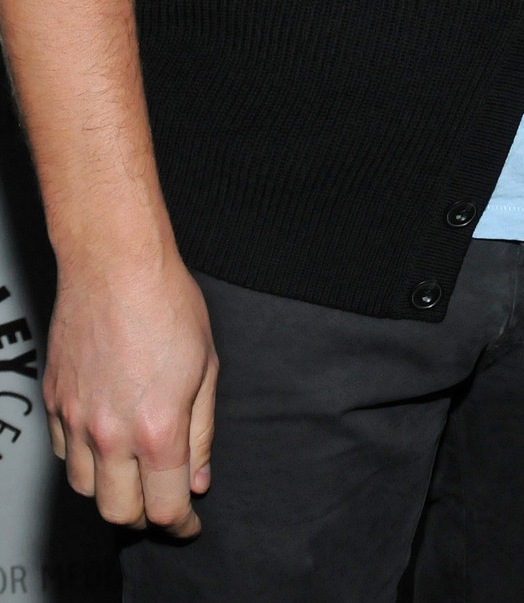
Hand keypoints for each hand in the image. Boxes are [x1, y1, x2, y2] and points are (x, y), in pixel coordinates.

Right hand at [44, 244, 216, 535]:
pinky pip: (63, 454)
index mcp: (157, 428)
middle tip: (163, 500)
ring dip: (111, 491)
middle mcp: (110, 432)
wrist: (115, 263)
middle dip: (145, 516)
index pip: (165, 507)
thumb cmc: (166, 302)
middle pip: (119, 512)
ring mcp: (75, 419)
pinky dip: (84, 460)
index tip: (189, 522)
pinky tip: (104, 442)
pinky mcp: (53, 401)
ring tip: (134, 472)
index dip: (182, 524)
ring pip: (85, 489)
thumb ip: (201, 432)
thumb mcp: (206, 368)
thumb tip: (197, 478)